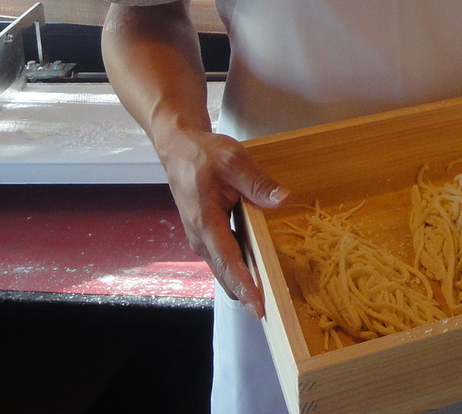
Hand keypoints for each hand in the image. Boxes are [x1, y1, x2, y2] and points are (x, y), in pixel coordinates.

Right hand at [158, 128, 290, 313]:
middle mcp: (201, 238)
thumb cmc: (203, 154)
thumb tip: (283, 201)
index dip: (244, 285)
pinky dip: (240, 268)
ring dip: (244, 282)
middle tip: (273, 312)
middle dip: (246, 293)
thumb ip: (258, 182)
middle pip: (226, 273)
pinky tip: (260, 270)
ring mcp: (202, 239)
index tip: (259, 307)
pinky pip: (225, 258)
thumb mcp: (233, 160)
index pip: (228, 261)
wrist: (178, 149)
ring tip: (271, 297)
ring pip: (225, 268)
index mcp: (205, 222)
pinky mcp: (207, 235)